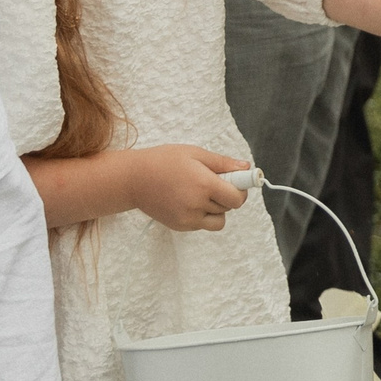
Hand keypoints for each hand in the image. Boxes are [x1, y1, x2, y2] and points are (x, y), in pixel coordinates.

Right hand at [127, 145, 252, 231]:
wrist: (133, 179)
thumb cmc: (164, 161)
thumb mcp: (194, 153)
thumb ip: (223, 163)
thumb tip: (247, 168)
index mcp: (204, 184)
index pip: (237, 198)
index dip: (241, 190)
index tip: (236, 182)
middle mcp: (197, 205)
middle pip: (229, 207)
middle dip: (226, 195)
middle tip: (211, 181)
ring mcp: (188, 219)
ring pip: (218, 219)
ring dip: (216, 208)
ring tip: (200, 192)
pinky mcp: (180, 226)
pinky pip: (203, 224)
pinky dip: (203, 214)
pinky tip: (188, 200)